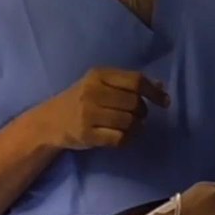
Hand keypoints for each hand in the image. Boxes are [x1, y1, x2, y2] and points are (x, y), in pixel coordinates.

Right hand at [33, 68, 169, 149]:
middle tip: (139, 116)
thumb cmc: (80, 100)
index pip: (135, 81)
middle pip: (134, 103)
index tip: (164, 102)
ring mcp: (88, 114)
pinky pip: (119, 139)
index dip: (154, 92)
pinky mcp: (87, 134)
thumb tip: (161, 86)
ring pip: (129, 122)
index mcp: (98, 75)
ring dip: (137, 127)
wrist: (50, 121)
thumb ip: (128, 84)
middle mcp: (93, 92)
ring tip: (131, 127)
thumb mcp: (100, 84)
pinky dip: (127, 139)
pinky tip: (123, 136)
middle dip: (143, 112)